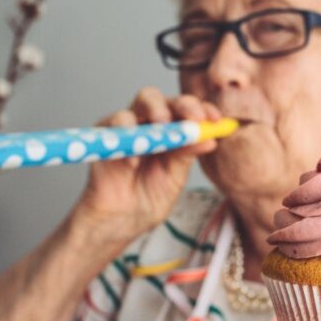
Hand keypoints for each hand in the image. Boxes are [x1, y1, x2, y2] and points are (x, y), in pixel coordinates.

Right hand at [72, 87, 221, 243]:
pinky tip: (135, 161)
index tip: (216, 119)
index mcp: (171, 132)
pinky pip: (115, 126)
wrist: (120, 221)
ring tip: (162, 125)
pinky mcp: (104, 136)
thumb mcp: (174, 178)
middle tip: (193, 118)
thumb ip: (187, 155)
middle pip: (168, 99)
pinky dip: (127, 136)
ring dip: (156, 109)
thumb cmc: (147, 198)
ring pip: (140, 102)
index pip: (188, 111)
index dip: (203, 110)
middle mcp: (150, 125)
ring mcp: (128, 128)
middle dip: (182, 104)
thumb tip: (210, 139)